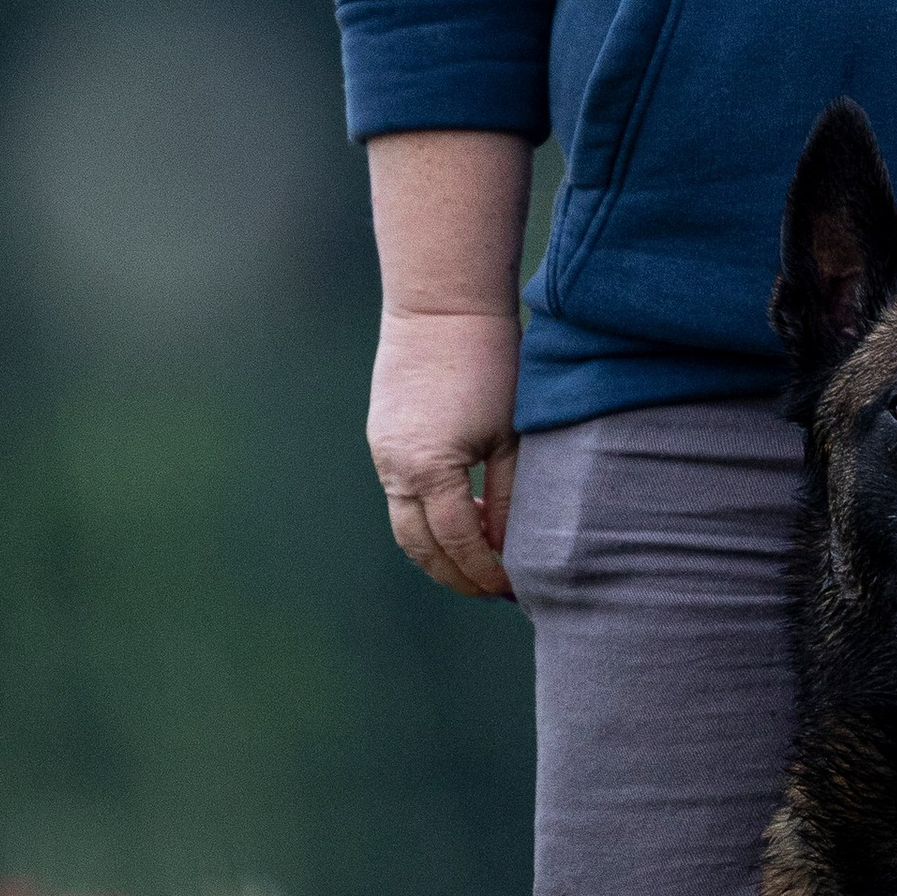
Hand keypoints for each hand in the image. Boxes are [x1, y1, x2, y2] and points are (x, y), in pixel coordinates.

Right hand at [367, 306, 519, 598]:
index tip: (513, 588)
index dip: (486, 572)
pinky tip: (462, 517)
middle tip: (494, 590)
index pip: (458, 544)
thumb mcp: (510, 435)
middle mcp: (396, 468)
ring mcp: (383, 453)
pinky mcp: (383, 437)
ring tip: (479, 562)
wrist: (442, 305)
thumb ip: (508, 497)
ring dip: (438, 550)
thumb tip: (508, 547)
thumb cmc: (489, 363)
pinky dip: (427, 518)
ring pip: (405, 525)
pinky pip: (400, 495)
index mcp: (430, 470)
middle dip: (455, 576)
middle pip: (420, 547)